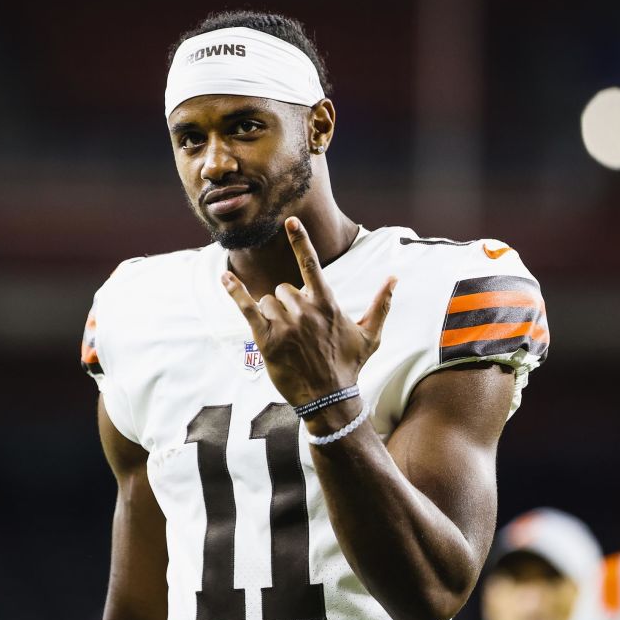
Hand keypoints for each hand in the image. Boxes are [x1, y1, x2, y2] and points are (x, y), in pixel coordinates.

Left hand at [222, 217, 396, 406]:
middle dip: (288, 305)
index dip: (300, 241)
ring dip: (273, 314)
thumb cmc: (350, 366)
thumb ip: (381, 304)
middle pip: (284, 289)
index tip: (290, 221)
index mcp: (327, 304)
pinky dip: (235, 291)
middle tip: (299, 332)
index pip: (311, 264)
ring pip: (268, 300)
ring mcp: (285, 324)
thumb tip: (395, 278)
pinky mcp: (267, 339)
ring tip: (286, 338)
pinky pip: (247, 308)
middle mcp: (305, 310)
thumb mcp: (371, 335)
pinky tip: (225, 278)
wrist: (328, 398)